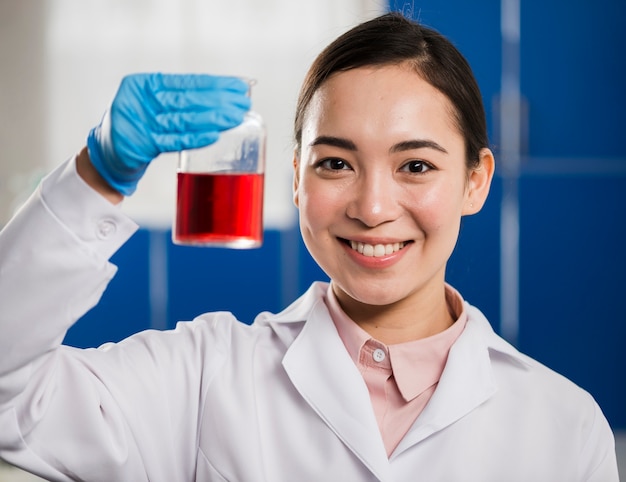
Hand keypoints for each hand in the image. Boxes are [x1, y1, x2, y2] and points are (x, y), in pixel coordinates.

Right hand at [87, 73, 251, 195]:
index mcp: (144, 84)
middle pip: (187, 99)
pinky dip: (195, 138)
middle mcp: (140, 99)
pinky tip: (214, 134)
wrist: (109, 158)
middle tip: (243, 102)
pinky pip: (174, 140)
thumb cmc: (139, 131)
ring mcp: (139, 122)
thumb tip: (224, 100)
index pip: (186, 82)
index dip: (214, 85)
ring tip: (235, 117)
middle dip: (218, 101)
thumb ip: (181, 102)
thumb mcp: (156, 109)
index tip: (238, 87)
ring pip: (183, 118)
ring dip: (212, 118)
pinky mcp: (140, 145)